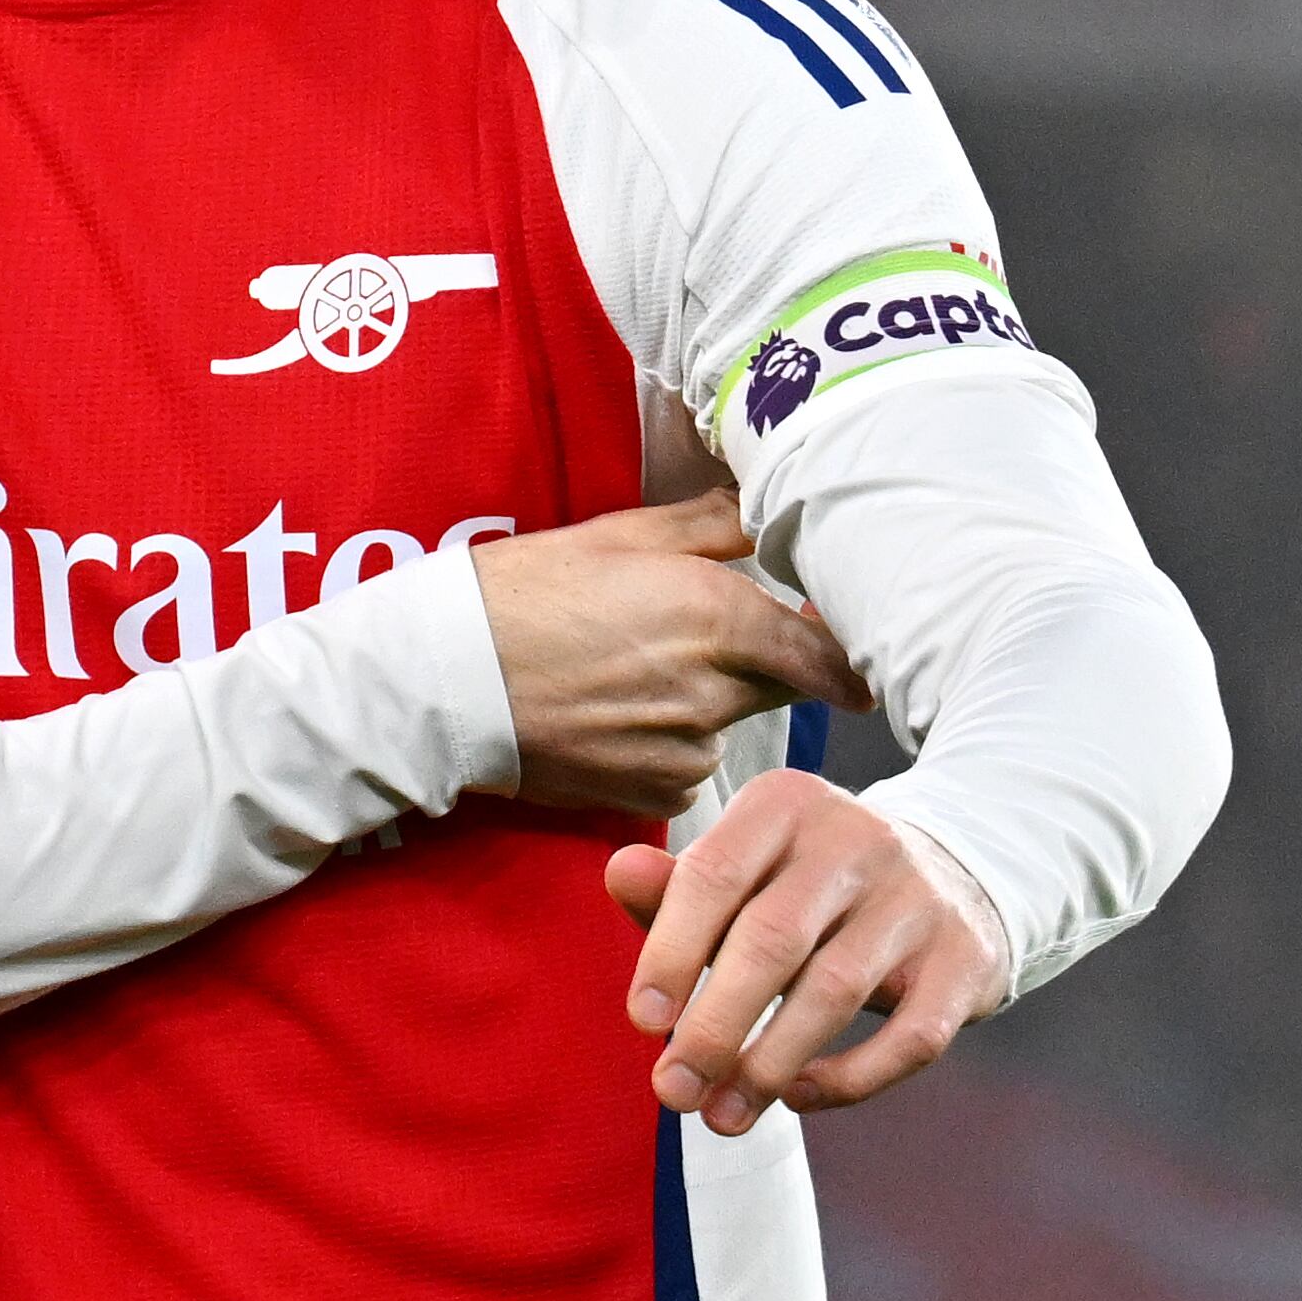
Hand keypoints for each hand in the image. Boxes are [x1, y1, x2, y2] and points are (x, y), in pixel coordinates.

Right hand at [471, 493, 872, 814]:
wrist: (445, 679)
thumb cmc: (524, 592)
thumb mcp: (619, 536)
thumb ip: (712, 526)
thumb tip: (767, 510)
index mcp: (718, 617)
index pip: (828, 655)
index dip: (849, 656)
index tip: (857, 653)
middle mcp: (715, 690)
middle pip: (780, 684)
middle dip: (761, 663)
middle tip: (699, 638)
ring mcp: (684, 748)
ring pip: (729, 723)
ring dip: (708, 704)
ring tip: (632, 674)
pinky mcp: (652, 790)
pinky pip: (688, 764)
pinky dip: (669, 743)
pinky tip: (615, 715)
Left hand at [603, 774, 1003, 1134]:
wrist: (951, 874)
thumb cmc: (812, 885)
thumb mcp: (748, 868)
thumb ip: (680, 884)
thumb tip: (620, 874)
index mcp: (786, 804)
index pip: (714, 875)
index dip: (671, 953)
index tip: (643, 1024)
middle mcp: (857, 838)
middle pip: (771, 939)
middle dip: (713, 1027)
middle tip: (673, 1092)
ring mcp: (918, 897)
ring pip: (834, 991)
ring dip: (768, 1066)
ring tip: (722, 1115)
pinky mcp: (966, 958)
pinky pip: (910, 1035)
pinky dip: (850, 1077)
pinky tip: (798, 1096)